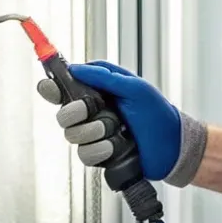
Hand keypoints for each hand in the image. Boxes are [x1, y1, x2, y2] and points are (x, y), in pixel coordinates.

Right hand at [36, 61, 206, 185]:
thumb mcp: (135, 88)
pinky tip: (115, 147)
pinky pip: (84, 154)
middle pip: (62, 113)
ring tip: (116, 130)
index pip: (66, 87)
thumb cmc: (157, 113)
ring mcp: (94, 135)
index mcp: (98, 92)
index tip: (49, 87)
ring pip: (71, 135)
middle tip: (89, 110)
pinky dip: (100, 149)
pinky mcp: (99, 154)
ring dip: (93, 132)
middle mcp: (92, 113)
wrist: (172, 146)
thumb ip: (105, 76)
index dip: (52, 87)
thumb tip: (76, 68)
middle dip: (74, 112)